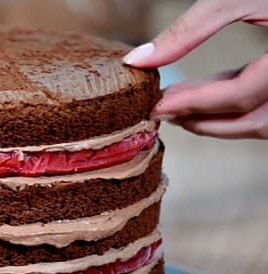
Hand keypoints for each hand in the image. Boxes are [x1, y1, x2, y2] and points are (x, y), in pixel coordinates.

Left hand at [123, 0, 267, 138]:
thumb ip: (188, 30)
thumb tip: (139, 60)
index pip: (241, 95)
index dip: (195, 104)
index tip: (158, 106)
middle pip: (254, 119)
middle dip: (205, 121)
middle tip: (165, 111)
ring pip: (262, 119)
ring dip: (219, 118)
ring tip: (179, 101)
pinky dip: (237, 103)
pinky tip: (204, 90)